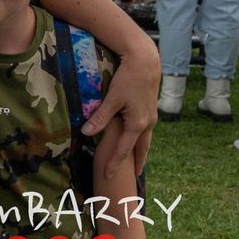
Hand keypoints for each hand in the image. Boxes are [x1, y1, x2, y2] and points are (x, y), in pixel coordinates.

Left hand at [82, 40, 156, 177]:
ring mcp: (151, 116)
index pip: (124, 150)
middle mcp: (148, 123)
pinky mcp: (150, 108)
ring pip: (145, 139)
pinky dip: (141, 139)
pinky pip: (146, 130)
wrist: (146, 62)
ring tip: (136, 161)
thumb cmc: (127, 79)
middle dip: (136, 163)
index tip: (108, 176)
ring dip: (140, 151)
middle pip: (141, 149)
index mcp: (137, 124)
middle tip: (133, 177)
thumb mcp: (112, 99)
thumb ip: (100, 118)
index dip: (115, 164)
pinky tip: (137, 137)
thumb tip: (86, 133)